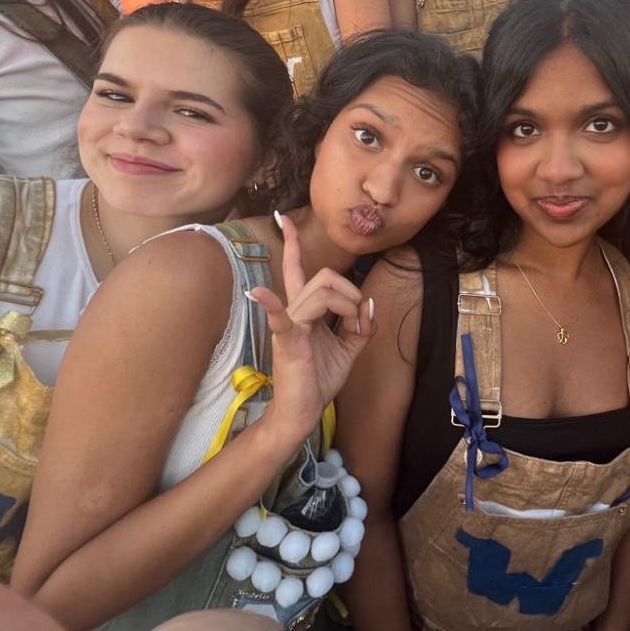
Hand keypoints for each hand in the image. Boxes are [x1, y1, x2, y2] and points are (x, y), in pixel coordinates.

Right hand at [247, 214, 375, 450]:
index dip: (292, 243)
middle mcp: (295, 312)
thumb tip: (371, 306)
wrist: (304, 411)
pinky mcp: (288, 341)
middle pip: (322, 277)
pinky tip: (259, 293)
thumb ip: (360, 327)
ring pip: (319, 291)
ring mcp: (289, 325)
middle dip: (351, 289)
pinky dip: (270, 305)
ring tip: (354, 324)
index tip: (284, 219)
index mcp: (306, 311)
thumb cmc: (319, 380)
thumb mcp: (348, 350)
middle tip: (359, 313)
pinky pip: (281, 318)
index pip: (299, 270)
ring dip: (347, 304)